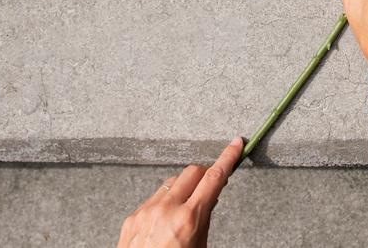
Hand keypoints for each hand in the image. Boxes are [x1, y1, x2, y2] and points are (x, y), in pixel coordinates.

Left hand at [116, 138, 242, 247]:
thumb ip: (204, 220)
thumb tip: (209, 198)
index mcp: (187, 219)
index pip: (214, 178)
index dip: (227, 158)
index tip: (236, 145)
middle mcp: (165, 210)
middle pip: (191, 172)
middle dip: (204, 175)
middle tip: (210, 188)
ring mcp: (145, 212)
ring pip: (170, 183)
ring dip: (183, 189)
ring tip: (186, 211)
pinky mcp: (131, 219)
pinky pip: (152, 199)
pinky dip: (164, 203)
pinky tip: (166, 222)